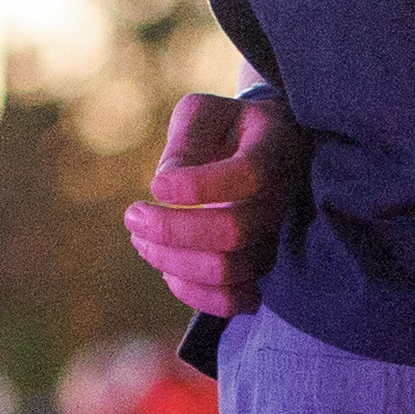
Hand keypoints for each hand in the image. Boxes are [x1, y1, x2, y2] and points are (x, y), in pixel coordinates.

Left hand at [122, 89, 295, 322]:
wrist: (261, 150)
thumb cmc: (225, 127)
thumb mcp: (202, 113)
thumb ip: (186, 141)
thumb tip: (167, 188)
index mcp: (273, 148)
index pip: (247, 175)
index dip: (197, 187)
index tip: (154, 186)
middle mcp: (281, 197)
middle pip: (232, 232)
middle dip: (171, 230)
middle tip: (133, 215)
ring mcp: (274, 237)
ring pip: (228, 271)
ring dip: (173, 261)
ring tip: (140, 239)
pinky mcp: (261, 269)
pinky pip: (234, 300)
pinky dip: (193, 292)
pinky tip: (166, 269)